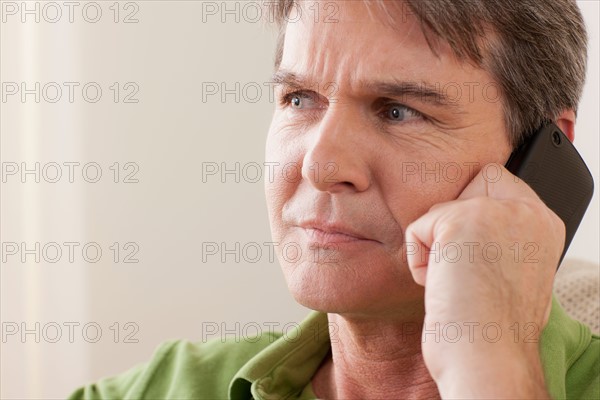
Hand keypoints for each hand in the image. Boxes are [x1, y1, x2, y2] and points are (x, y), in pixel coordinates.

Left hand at [404, 163, 564, 398]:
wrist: (488, 358)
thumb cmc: (495, 324)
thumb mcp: (514, 269)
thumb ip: (501, 235)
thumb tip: (467, 225)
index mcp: (543, 224)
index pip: (499, 181)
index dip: (475, 206)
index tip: (469, 243)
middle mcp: (527, 212)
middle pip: (471, 182)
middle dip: (454, 222)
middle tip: (462, 264)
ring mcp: (495, 212)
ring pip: (440, 209)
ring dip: (436, 248)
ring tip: (457, 281)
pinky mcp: (460, 221)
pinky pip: (418, 228)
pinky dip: (419, 260)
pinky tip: (440, 284)